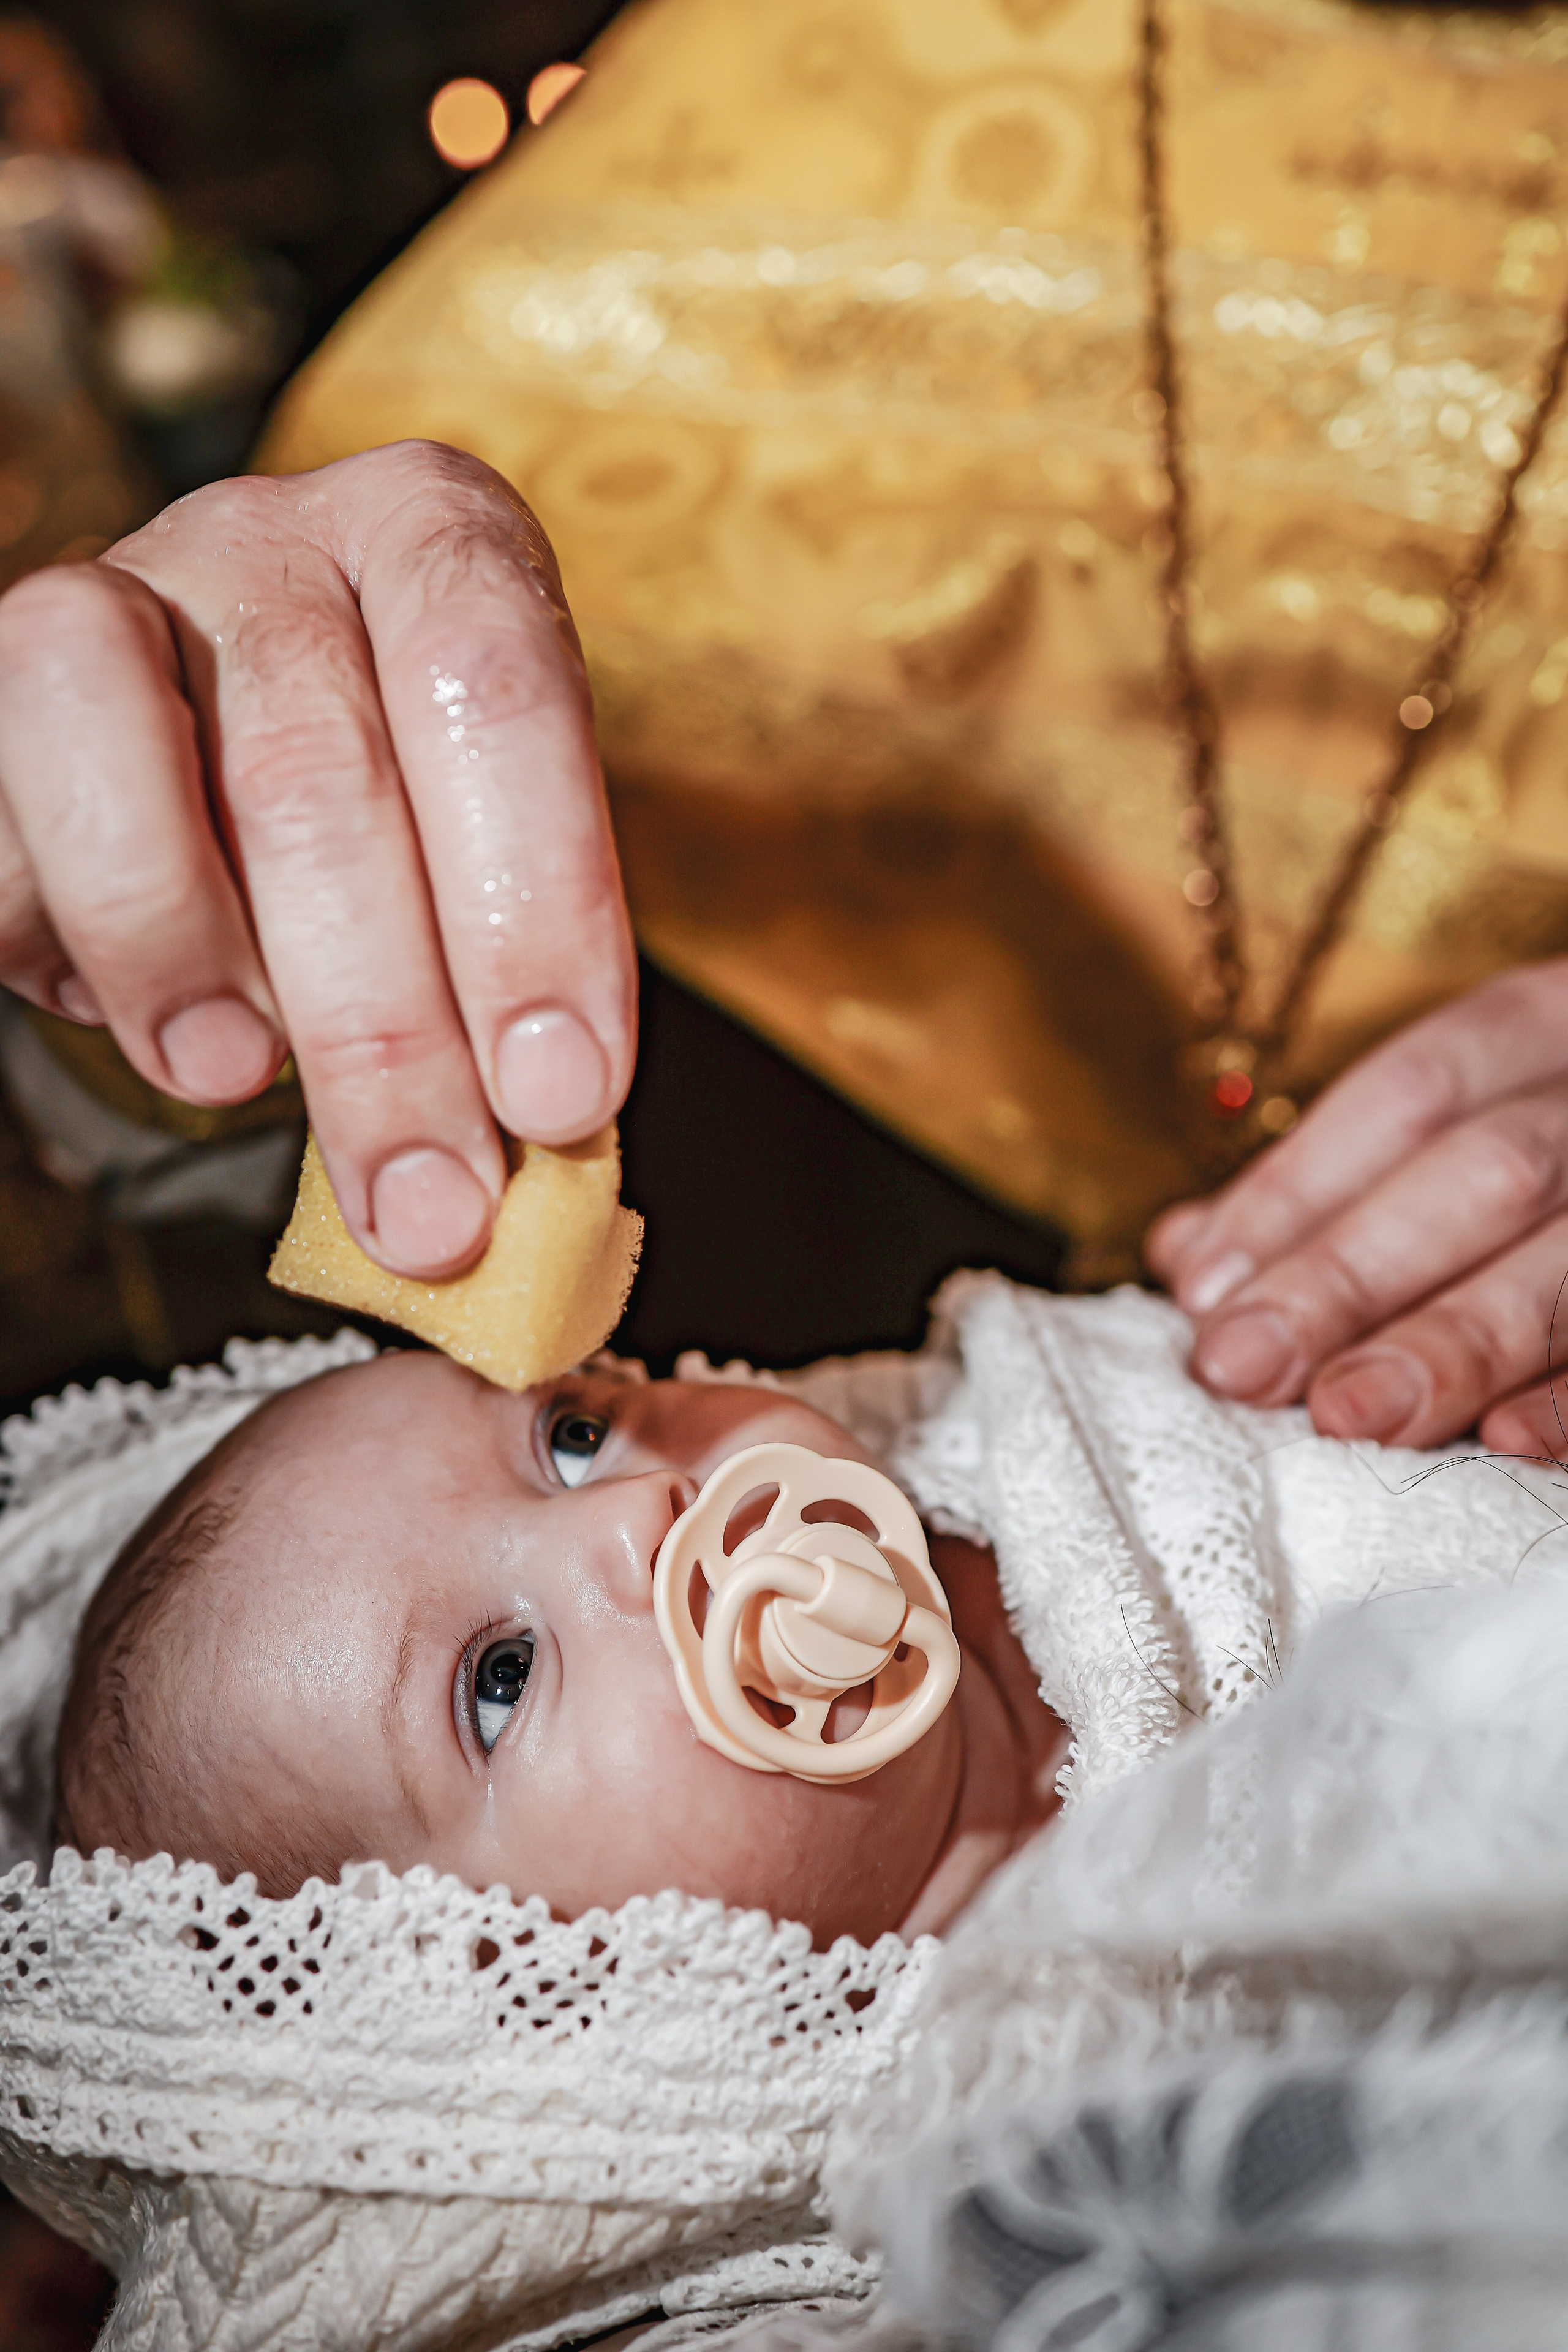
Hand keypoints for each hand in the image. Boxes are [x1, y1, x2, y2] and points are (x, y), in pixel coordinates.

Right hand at [0, 441, 635, 1277]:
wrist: (201, 759)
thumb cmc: (386, 822)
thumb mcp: (472, 865)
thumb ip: (506, 978)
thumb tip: (537, 1161)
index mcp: (436, 539)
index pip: (499, 694)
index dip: (535, 904)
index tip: (563, 1101)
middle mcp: (275, 536)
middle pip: (317, 769)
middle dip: (382, 1028)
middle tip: (433, 1208)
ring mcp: (113, 586)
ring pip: (117, 748)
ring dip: (188, 959)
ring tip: (236, 1092)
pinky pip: (6, 819)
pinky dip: (76, 944)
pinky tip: (143, 1026)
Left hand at [1146, 959, 1567, 1458]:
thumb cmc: (1557, 1148)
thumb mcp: (1474, 1113)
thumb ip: (1342, 1181)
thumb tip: (1190, 1257)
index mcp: (1555, 1019)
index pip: (1412, 1093)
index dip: (1301, 1190)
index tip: (1202, 1293)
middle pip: (1486, 1172)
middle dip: (1356, 1273)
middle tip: (1244, 1368)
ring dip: (1457, 1344)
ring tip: (1347, 1416)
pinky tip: (1509, 1444)